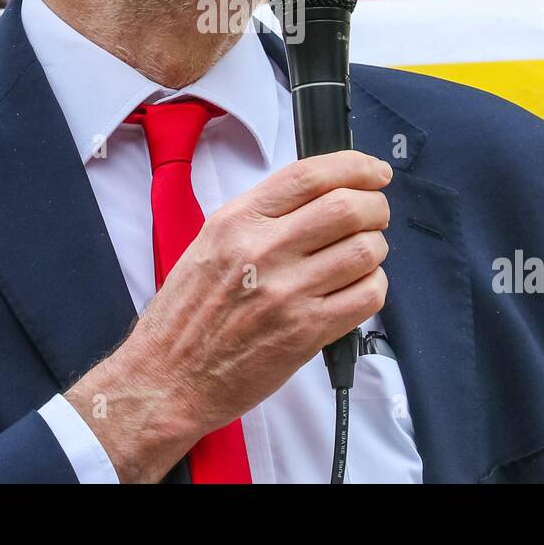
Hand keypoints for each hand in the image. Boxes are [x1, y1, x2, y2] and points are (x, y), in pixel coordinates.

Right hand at [64, 150, 392, 481]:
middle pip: (347, 208)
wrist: (167, 377)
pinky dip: (373, 287)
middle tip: (375, 215)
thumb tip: (322, 194)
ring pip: (365, 251)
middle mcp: (262, 250)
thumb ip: (262, 215)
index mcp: (236, 221)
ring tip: (359, 257)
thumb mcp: (210, 243)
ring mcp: (286, 293)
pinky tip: (355, 289)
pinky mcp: (306, 333)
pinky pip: (367, 296)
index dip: (355, 166)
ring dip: (375, 249)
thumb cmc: (187, 315)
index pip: (310, 175)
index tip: (374, 172)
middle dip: (375, 206)